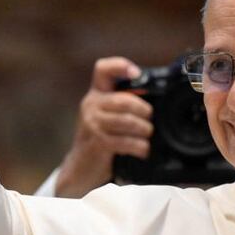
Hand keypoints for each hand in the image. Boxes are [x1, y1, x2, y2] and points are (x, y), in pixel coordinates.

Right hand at [54, 57, 153, 197]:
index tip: (136, 73)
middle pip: (124, 100)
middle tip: (149, 119)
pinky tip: (143, 150)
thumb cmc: (100, 141)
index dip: (120, 66)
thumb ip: (123, 106)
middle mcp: (91, 105)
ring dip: (144, 130)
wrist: (80, 168)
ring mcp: (92, 124)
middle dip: (143, 110)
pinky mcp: (97, 142)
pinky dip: (139, 147)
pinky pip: (125, 141)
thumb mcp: (107, 117)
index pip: (103, 69)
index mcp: (96, 95)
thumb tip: (154, 103)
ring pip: (127, 121)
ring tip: (147, 136)